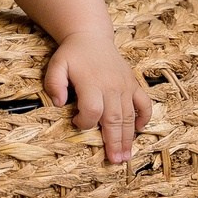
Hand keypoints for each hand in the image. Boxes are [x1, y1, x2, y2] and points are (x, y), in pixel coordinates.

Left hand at [46, 32, 152, 163]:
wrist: (91, 36)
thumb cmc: (73, 54)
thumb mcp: (57, 65)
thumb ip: (54, 83)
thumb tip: (59, 104)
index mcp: (92, 83)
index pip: (92, 111)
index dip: (85, 123)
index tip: (76, 123)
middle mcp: (111, 86)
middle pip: (114, 119)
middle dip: (114, 142)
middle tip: (115, 161)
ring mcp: (125, 86)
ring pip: (129, 116)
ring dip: (128, 137)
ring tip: (126, 156)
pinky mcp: (133, 84)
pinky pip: (144, 103)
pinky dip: (144, 117)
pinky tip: (139, 130)